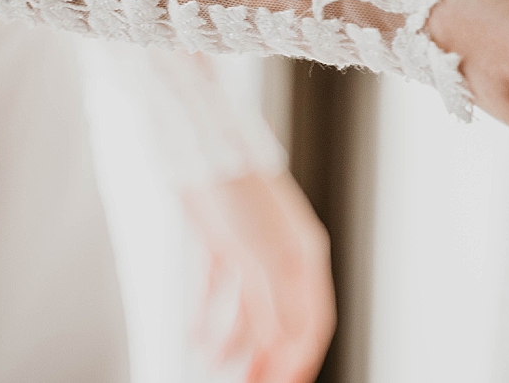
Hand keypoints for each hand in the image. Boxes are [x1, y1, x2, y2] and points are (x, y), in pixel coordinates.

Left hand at [183, 170, 335, 382]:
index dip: (300, 359)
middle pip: (282, 320)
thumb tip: (286, 342)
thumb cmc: (233, 191)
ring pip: (250, 310)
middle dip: (268, 359)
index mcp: (304, 256)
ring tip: (214, 365)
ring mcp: (252, 249)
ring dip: (234, 342)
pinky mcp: (222, 242)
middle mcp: (283, 255)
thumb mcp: (257, 253)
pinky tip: (196, 336)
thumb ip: (273, 300)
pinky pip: (220, 291)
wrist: (197, 147)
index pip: (313, 322)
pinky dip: (210, 316)